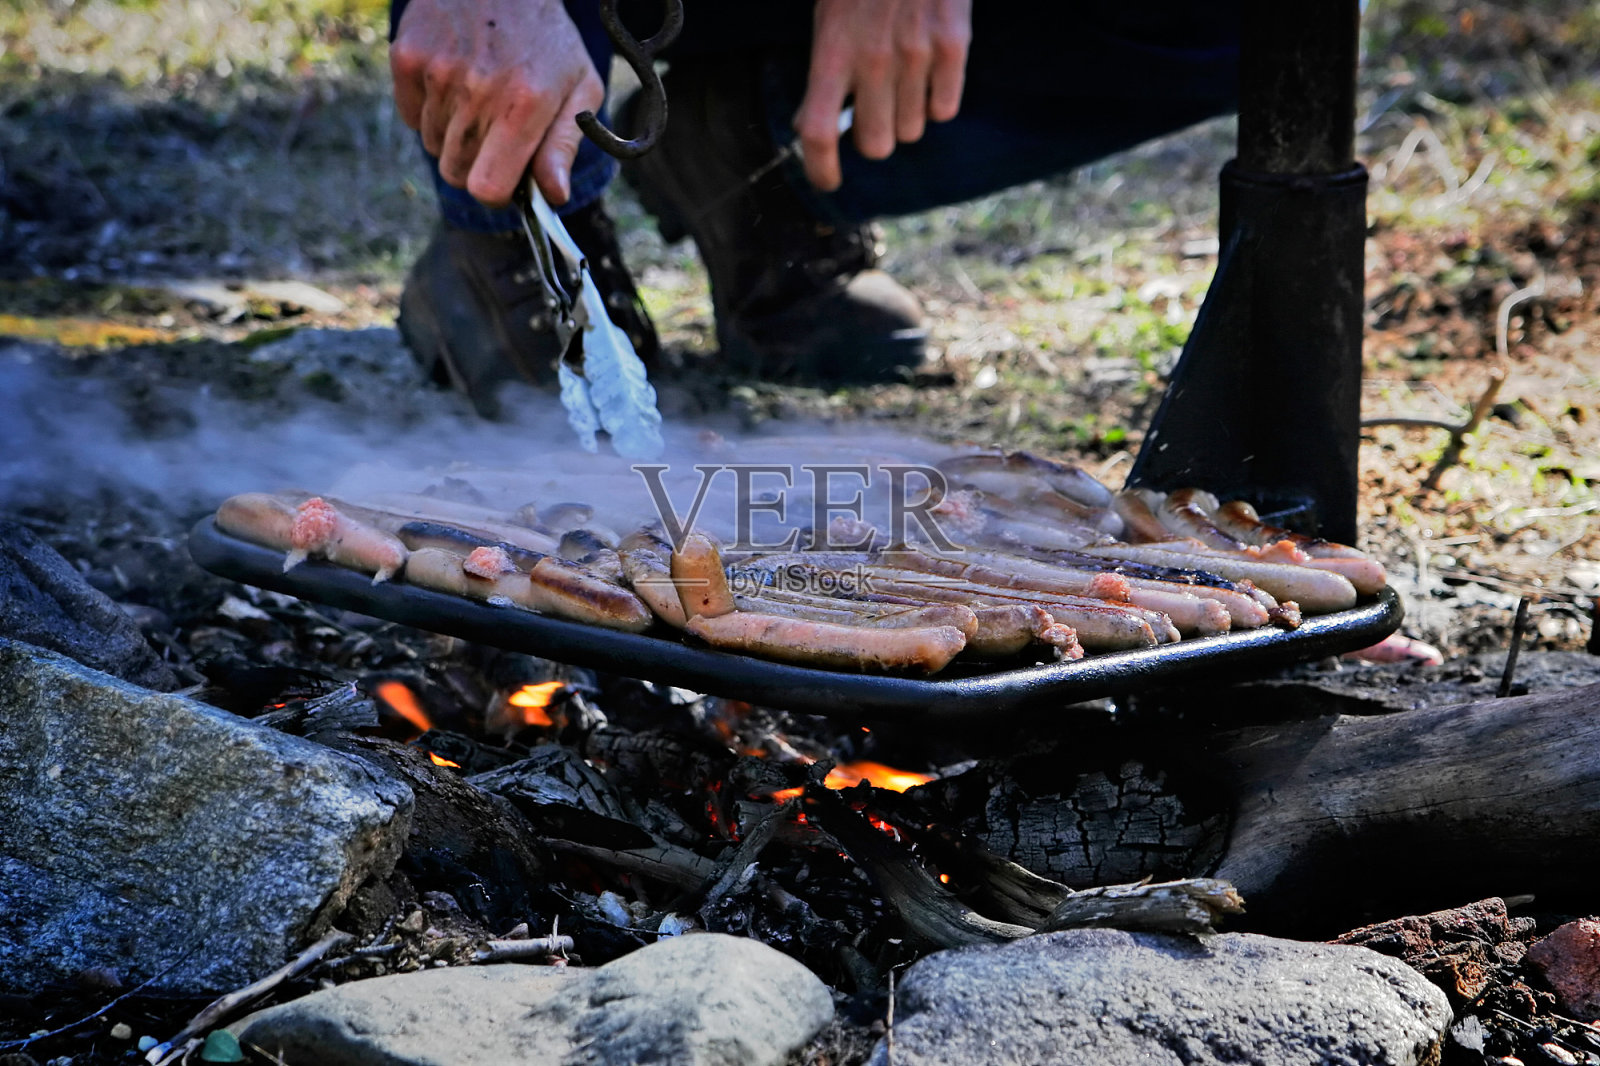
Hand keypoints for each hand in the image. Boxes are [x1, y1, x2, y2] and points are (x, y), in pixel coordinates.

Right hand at [390, 0, 602, 206]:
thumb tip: (554, 196)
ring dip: (454, 136)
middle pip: (457, 174)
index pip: (487, 188)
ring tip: (479, 96)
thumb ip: (564, 146)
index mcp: (524, 105)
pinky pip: (411, 117)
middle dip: (477, 165)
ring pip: (434, 147)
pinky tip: (454, 80)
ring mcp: (437, 73)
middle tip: (496, 132)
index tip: (507, 180)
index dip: (497, 194)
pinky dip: (429, 111)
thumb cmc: (547, 37)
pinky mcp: (407, 59)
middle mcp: (477, 90)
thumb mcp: (579, 87)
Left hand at [794, 0, 971, 191]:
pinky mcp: (952, 46)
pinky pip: (946, 110)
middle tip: (873, 113)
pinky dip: (937, 102)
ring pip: (912, 132)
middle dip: (873, 137)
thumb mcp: (827, 16)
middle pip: (874, 144)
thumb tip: (810, 126)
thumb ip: (824, 72)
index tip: (827, 181)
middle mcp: (873, 59)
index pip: (817, 131)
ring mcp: (916, 54)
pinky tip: (929, 75)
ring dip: (906, 117)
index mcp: (832, 50)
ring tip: (903, 80)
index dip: (820, 169)